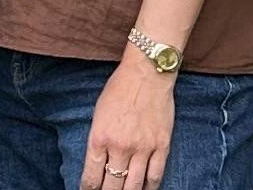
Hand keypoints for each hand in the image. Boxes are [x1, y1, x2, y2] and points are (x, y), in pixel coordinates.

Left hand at [82, 55, 175, 189]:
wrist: (146, 74)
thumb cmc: (119, 89)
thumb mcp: (98, 114)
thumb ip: (98, 139)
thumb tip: (99, 163)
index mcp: (100, 138)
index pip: (92, 176)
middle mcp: (120, 147)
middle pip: (112, 186)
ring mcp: (142, 148)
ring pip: (134, 186)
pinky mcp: (161, 146)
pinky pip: (155, 176)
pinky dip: (149, 187)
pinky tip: (145, 189)